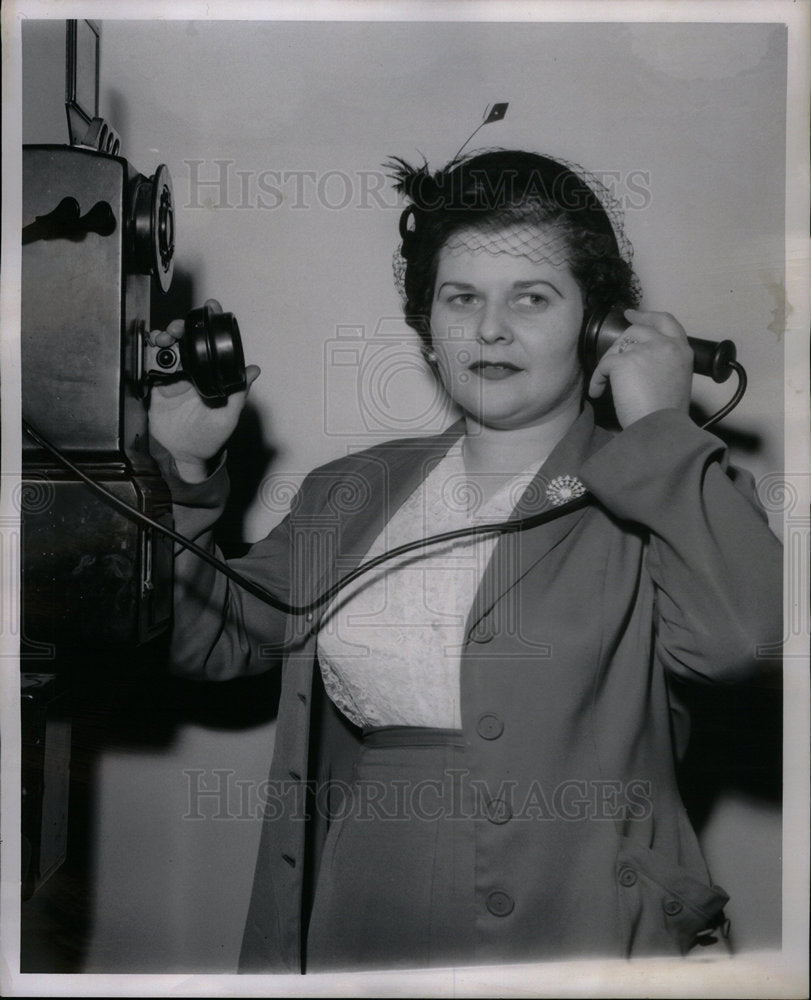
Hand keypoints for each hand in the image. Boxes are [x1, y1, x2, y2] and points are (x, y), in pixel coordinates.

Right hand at [147, 299, 260, 481]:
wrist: (188, 455)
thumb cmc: (212, 437)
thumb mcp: (229, 416)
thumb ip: (238, 393)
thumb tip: (253, 370)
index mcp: (210, 375)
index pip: (211, 345)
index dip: (210, 325)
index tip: (211, 308)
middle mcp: (192, 373)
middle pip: (184, 342)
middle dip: (180, 328)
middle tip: (178, 329)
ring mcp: (173, 379)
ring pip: (166, 350)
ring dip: (164, 339)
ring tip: (164, 339)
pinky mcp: (157, 388)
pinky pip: (151, 367)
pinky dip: (150, 356)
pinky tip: (152, 351)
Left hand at [587, 309, 692, 428]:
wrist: (659, 427)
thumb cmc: (666, 414)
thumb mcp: (675, 381)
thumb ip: (664, 364)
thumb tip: (643, 362)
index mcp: (682, 351)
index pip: (666, 322)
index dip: (648, 315)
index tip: (633, 314)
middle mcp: (666, 345)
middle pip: (637, 329)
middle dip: (621, 338)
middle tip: (611, 349)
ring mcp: (645, 350)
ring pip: (618, 347)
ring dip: (608, 365)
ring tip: (605, 384)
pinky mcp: (624, 360)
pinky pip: (604, 365)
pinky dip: (597, 379)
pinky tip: (598, 392)